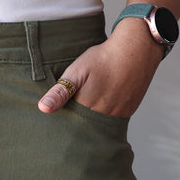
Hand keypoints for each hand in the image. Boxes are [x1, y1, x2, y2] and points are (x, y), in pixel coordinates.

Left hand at [37, 19, 163, 119]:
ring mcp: (117, 115)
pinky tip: (97, 113)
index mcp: (87, 109)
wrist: (136, 49)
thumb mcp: (77, 71)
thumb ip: (60, 91)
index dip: (62, 126)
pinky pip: (112, 122)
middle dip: (75, 128)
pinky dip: (103, 121)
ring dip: (89, 126)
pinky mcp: (127, 111)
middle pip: (84, 130)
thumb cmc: (103, 59)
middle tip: (66, 127)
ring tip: (82, 119)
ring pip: (98, 128)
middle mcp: (103, 116)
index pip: (70, 126)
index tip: (53, 127)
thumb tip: (43, 108)